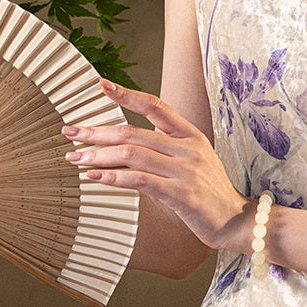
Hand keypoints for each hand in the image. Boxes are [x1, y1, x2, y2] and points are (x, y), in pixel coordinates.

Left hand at [62, 81, 251, 253]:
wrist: (236, 221)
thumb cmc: (209, 193)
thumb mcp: (192, 162)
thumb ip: (165, 150)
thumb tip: (125, 145)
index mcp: (190, 135)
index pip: (155, 106)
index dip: (127, 93)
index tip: (101, 85)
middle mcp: (188, 148)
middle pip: (133, 132)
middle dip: (97, 132)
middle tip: (70, 132)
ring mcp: (185, 170)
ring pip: (132, 154)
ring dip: (98, 156)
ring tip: (75, 158)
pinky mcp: (181, 194)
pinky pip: (140, 180)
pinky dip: (114, 177)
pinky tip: (95, 178)